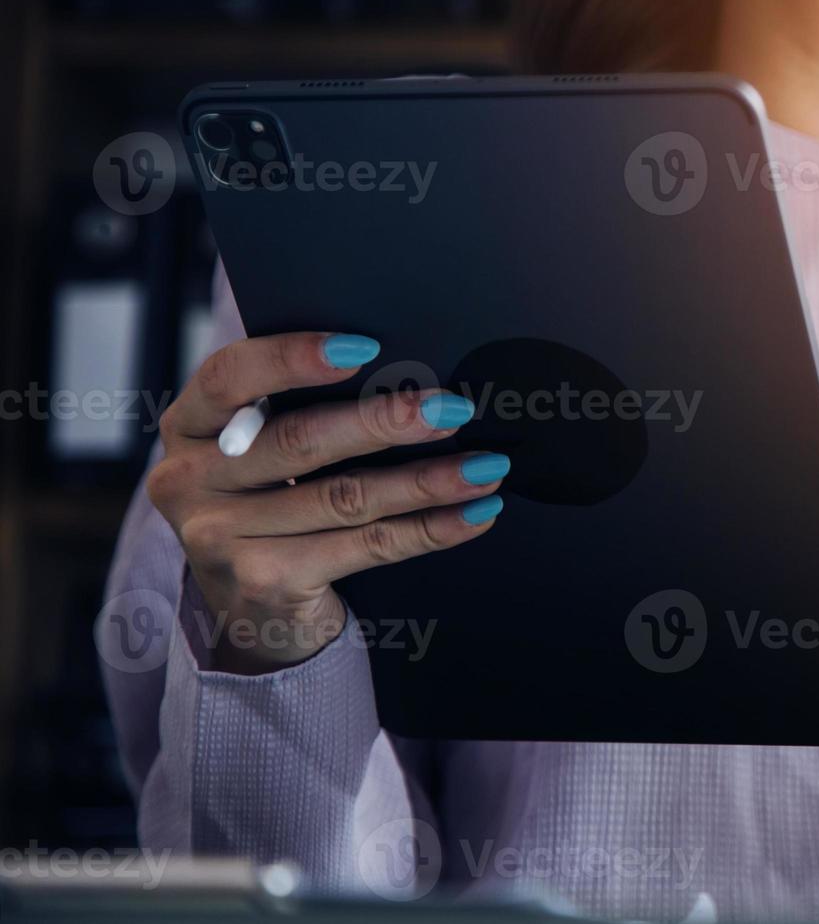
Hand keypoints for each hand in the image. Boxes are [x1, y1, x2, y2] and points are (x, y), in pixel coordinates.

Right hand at [147, 332, 507, 673]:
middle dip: (386, 421)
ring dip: (428, 480)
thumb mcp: (261, 456)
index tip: (364, 347)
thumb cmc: (272, 507)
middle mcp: (189, 481)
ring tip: (486, 466)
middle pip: (300, 440)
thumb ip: (298, 412)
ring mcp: (221, 538)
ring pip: (346, 498)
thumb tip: (407, 377)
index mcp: (188, 428)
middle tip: (452, 408)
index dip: (293, 358)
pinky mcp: (266, 582)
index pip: (229, 378)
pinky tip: (475, 513)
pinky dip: (432, 529)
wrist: (254, 612)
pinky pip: (368, 546)